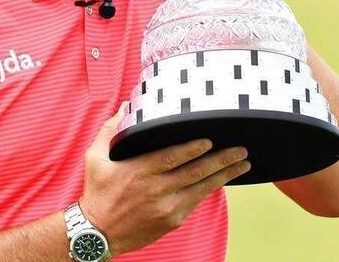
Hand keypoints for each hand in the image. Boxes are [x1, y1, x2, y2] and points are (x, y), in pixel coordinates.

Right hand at [80, 106, 249, 256]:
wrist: (98, 233)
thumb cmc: (98, 192)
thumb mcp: (95, 157)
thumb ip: (111, 129)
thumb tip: (126, 106)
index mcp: (138, 171)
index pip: (171, 157)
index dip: (192, 149)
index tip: (209, 139)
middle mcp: (155, 190)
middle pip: (194, 172)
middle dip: (220, 160)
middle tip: (240, 150)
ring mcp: (166, 208)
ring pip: (201, 189)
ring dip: (224, 175)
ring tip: (242, 163)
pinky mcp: (172, 220)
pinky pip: (196, 201)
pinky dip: (211, 189)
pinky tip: (223, 179)